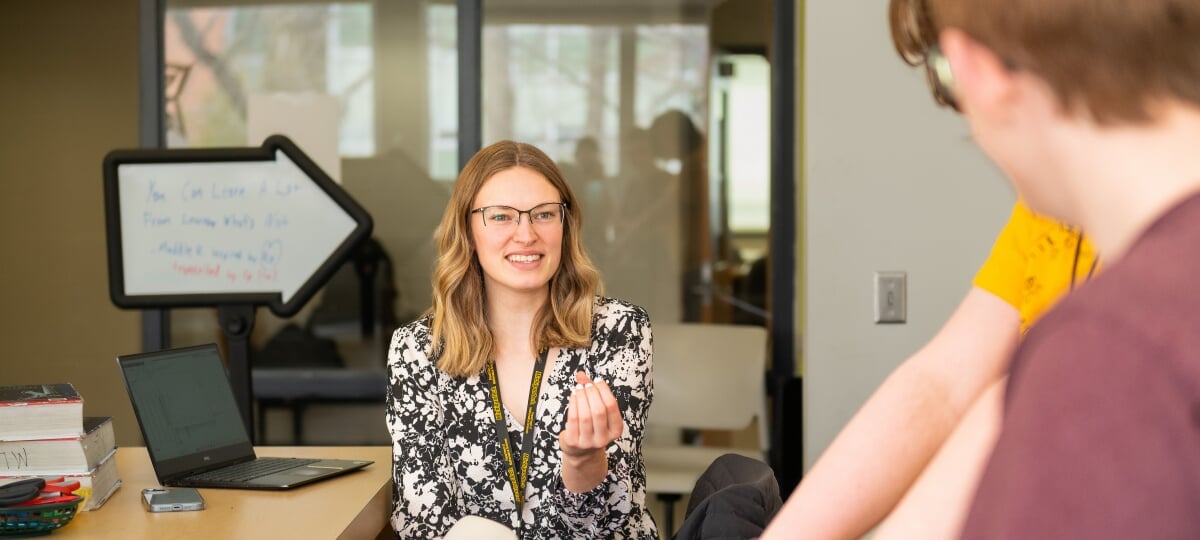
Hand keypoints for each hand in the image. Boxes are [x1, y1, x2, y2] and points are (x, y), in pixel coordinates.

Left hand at [557, 371, 622, 491]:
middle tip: (586, 384)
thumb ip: (593, 393)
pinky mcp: (574, 442)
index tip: (597, 381)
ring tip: (578, 388)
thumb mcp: (599, 412)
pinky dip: (573, 404)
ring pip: (585, 415)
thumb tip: (582, 374)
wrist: (581, 452)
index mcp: (615, 430)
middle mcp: (604, 438)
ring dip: (581, 397)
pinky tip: (573, 396)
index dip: (604, 391)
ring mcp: (588, 442)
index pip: (611, 407)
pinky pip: (573, 419)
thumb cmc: (592, 426)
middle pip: (599, 411)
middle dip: (592, 394)